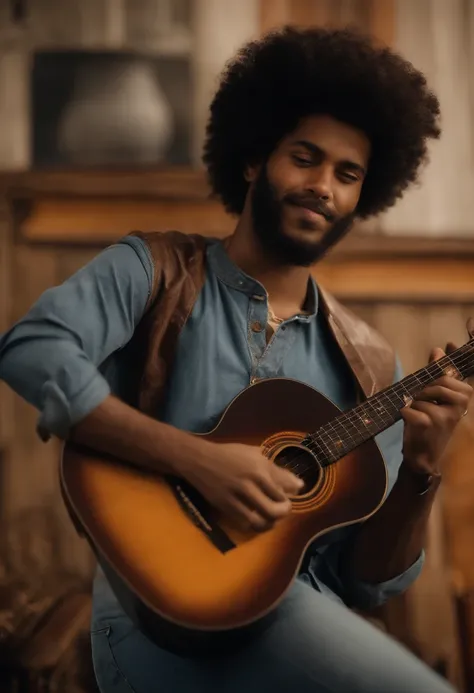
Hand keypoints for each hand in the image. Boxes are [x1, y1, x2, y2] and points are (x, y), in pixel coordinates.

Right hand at [179, 441, 303, 531]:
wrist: (199, 460)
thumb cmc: (230, 454)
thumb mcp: (255, 454)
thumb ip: (277, 470)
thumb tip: (299, 485)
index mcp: (258, 468)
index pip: (283, 490)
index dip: (289, 497)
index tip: (289, 496)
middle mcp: (249, 484)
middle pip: (274, 510)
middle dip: (283, 513)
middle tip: (283, 509)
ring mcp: (236, 497)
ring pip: (260, 521)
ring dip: (270, 522)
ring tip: (271, 517)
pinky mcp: (225, 506)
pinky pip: (245, 523)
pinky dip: (254, 525)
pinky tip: (257, 519)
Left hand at [400, 343, 472, 474]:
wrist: (423, 457)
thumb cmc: (429, 425)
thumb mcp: (433, 399)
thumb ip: (436, 375)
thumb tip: (439, 349)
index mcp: (463, 397)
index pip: (455, 374)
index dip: (450, 359)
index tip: (448, 343)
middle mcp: (460, 406)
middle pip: (438, 381)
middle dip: (424, 389)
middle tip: (422, 401)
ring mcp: (446, 415)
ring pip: (422, 395)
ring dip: (414, 403)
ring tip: (419, 415)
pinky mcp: (430, 423)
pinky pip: (410, 408)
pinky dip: (404, 413)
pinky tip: (411, 422)